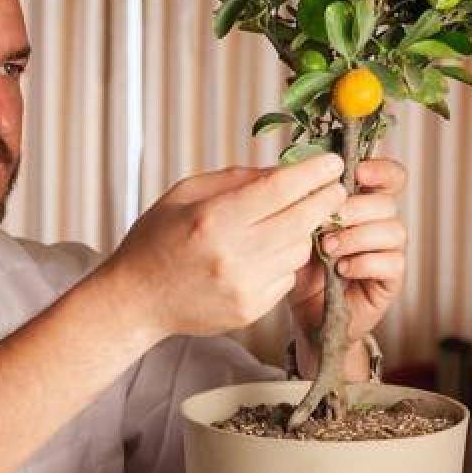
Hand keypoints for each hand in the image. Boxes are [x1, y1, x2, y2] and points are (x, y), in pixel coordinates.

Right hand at [99, 155, 347, 339]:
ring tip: (282, 222)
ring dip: (302, 231)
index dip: (313, 173)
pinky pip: (287, 276)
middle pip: (302, 220)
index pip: (279, 190)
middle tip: (335, 187)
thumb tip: (286, 170)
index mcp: (214, 219)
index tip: (332, 162)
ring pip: (300, 249)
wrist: (136, 300)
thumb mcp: (185, 193)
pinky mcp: (252, 310)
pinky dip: (283, 261)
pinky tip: (261, 254)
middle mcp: (233, 255)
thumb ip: (237, 179)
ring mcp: (245, 287)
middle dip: (326, 199)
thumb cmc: (157, 239)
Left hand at [288, 158, 407, 359]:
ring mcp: (390, 252)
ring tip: (328, 248)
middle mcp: (382, 224)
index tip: (356, 172)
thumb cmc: (304, 266)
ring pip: (393, 230)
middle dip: (354, 208)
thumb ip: (306, 203)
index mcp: (364, 203)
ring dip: (356, 236)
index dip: (380, 170)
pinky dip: (364, 262)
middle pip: (387, 202)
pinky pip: (392, 262)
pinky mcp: (391, 280)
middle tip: (325, 222)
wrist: (308, 313)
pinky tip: (341, 269)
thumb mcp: (300, 230)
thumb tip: (299, 173)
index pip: (390, 177)